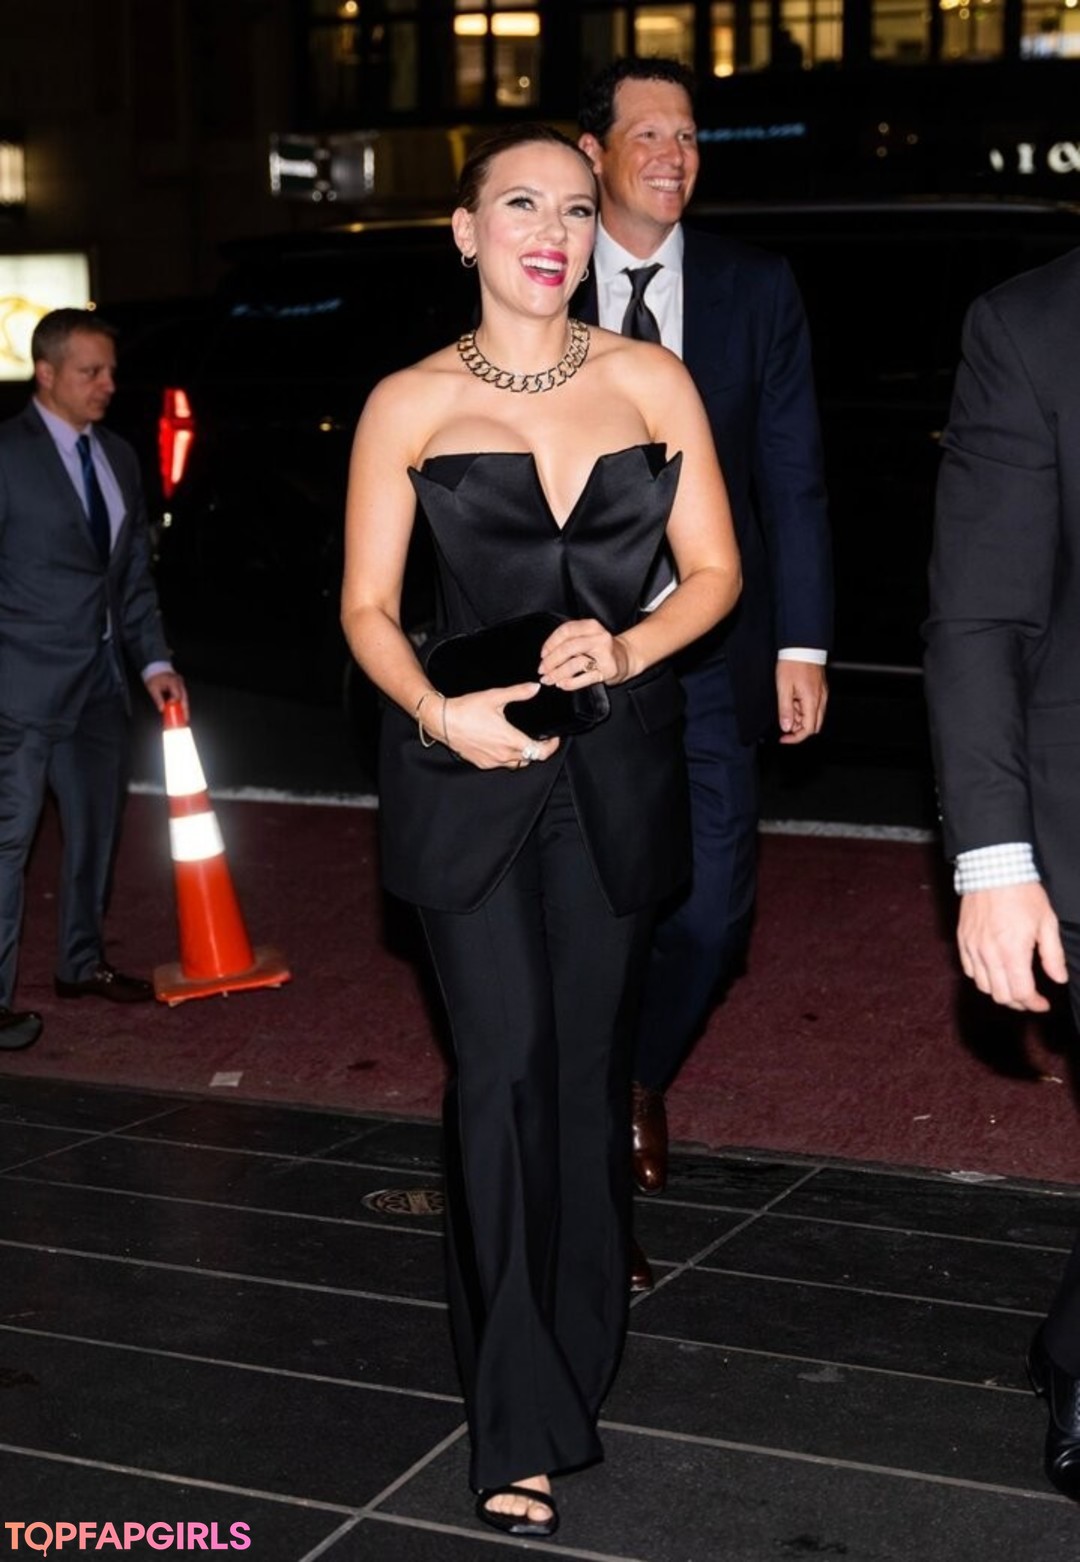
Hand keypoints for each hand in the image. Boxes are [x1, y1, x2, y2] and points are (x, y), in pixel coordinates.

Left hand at [144, 670, 188, 720]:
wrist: (154, 667)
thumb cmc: (153, 677)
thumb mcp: (152, 688)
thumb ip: (158, 699)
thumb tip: (162, 709)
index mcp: (173, 682)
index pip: (177, 696)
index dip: (174, 703)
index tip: (169, 709)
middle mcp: (179, 683)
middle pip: (185, 698)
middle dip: (185, 709)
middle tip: (186, 719)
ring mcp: (181, 684)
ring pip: (185, 697)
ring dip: (184, 707)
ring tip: (185, 717)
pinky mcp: (180, 685)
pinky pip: (182, 695)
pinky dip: (182, 703)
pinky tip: (181, 710)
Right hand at [442, 683, 560, 770]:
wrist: (442, 721)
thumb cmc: (466, 710)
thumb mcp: (495, 697)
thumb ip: (518, 692)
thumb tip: (535, 688)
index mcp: (510, 740)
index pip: (540, 752)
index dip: (551, 747)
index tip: (553, 739)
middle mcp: (503, 755)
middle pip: (530, 758)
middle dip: (537, 748)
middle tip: (538, 737)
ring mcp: (492, 761)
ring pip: (516, 764)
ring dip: (522, 755)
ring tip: (520, 741)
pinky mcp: (482, 763)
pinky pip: (500, 764)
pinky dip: (506, 757)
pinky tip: (501, 744)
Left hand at [537, 618, 629, 688]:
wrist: (625, 658)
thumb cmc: (601, 648)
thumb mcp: (586, 637)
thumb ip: (568, 641)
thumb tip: (545, 656)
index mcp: (591, 626)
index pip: (566, 631)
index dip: (550, 643)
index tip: (543, 654)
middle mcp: (599, 637)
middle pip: (568, 648)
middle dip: (551, 661)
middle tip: (542, 670)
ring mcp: (605, 654)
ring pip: (575, 663)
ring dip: (558, 673)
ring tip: (549, 679)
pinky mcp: (608, 670)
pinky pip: (585, 678)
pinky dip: (570, 683)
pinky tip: (563, 684)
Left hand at [776, 659, 827, 743]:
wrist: (802, 647)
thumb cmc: (793, 664)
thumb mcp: (783, 688)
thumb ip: (785, 710)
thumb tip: (786, 727)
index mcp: (811, 701)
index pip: (808, 729)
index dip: (795, 738)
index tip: (784, 738)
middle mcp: (820, 699)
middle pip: (813, 726)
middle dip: (799, 729)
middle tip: (785, 722)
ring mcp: (822, 694)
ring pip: (814, 716)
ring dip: (800, 718)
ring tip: (788, 706)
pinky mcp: (820, 690)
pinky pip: (815, 706)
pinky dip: (804, 709)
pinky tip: (794, 700)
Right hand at [957, 883, 1067, 1011]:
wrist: (992, 870)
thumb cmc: (1022, 893)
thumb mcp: (1046, 921)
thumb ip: (1052, 954)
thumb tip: (1058, 978)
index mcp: (1012, 951)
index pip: (1021, 992)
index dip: (1034, 1004)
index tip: (1043, 1004)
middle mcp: (989, 954)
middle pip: (1001, 995)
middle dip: (1018, 1002)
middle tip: (1030, 998)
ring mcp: (973, 948)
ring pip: (984, 986)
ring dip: (1000, 992)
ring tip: (1013, 987)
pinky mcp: (963, 941)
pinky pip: (969, 970)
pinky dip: (982, 978)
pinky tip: (994, 972)